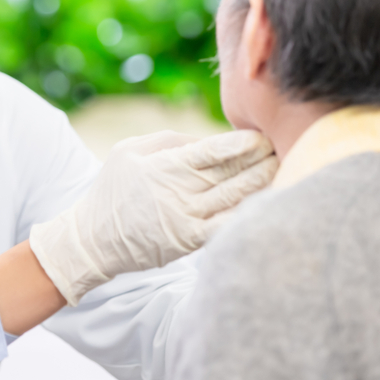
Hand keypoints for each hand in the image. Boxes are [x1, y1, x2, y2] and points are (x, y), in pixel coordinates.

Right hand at [30, 130, 277, 305]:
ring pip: (235, 200)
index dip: (241, 144)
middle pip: (230, 175)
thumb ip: (169, 140)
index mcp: (163, 167)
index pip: (211, 152)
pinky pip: (227, 228)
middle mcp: (178, 194)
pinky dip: (249, 216)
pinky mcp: (190, 242)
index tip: (262, 136)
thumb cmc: (112, 189)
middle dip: (261, 161)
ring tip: (285, 170)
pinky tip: (269, 204)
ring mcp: (186, 220)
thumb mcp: (129, 150)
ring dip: (263, 184)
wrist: (93, 239)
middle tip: (284, 148)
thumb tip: (210, 140)